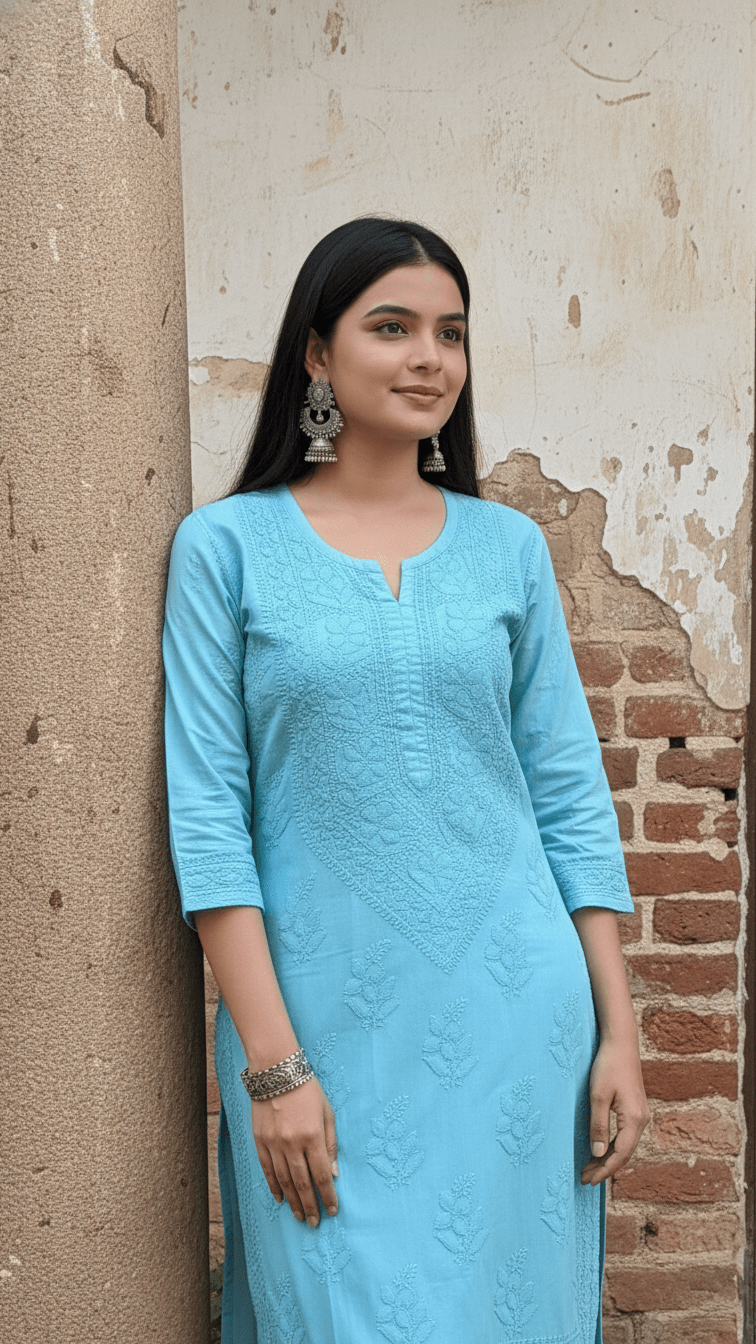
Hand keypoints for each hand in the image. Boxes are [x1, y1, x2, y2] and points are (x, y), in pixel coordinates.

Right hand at [252, 1076, 338, 1225]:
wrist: (276, 1071)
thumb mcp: (327, 1112)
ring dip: (293, 1201)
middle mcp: (292, 1144)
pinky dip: (274, 1187)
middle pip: (302, 1184)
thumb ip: (331, 1144)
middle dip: (311, 1206)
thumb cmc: (307, 1090)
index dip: (328, 1196)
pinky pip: (267, 1170)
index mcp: (312, 1136)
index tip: (333, 1210)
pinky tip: (280, 1199)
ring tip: (300, 1216)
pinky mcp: (260, 1141)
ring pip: (284, 1181)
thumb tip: (333, 1174)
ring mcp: (274, 1144)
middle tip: (315, 1223)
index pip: (321, 1175)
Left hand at [580, 1036, 650, 1185]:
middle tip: (584, 1178)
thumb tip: (597, 1153)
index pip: (620, 1155)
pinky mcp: (635, 1109)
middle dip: (604, 1168)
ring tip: (589, 1168)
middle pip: (624, 1154)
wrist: (621, 1042)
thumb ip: (598, 1125)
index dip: (604, 1170)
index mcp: (634, 1120)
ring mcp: (640, 1115)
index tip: (588, 1180)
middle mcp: (642, 1120)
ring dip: (608, 1158)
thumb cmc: (608, 1066)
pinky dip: (612, 1146)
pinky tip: (600, 1149)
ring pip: (625, 1146)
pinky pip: (625, 1135)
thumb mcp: (598, 1096)